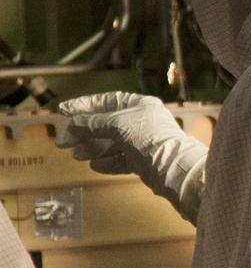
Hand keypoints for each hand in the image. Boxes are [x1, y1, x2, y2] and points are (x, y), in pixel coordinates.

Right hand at [57, 93, 207, 202]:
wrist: (172, 167)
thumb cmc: (147, 137)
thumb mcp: (117, 124)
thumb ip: (93, 123)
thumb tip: (73, 123)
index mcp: (140, 105)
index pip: (108, 101)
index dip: (84, 105)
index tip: (63, 110)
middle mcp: (142, 122)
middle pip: (106, 124)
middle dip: (84, 133)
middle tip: (62, 142)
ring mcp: (143, 142)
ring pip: (111, 144)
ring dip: (93, 148)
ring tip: (78, 155)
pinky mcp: (143, 161)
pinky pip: (120, 160)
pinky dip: (107, 162)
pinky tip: (95, 165)